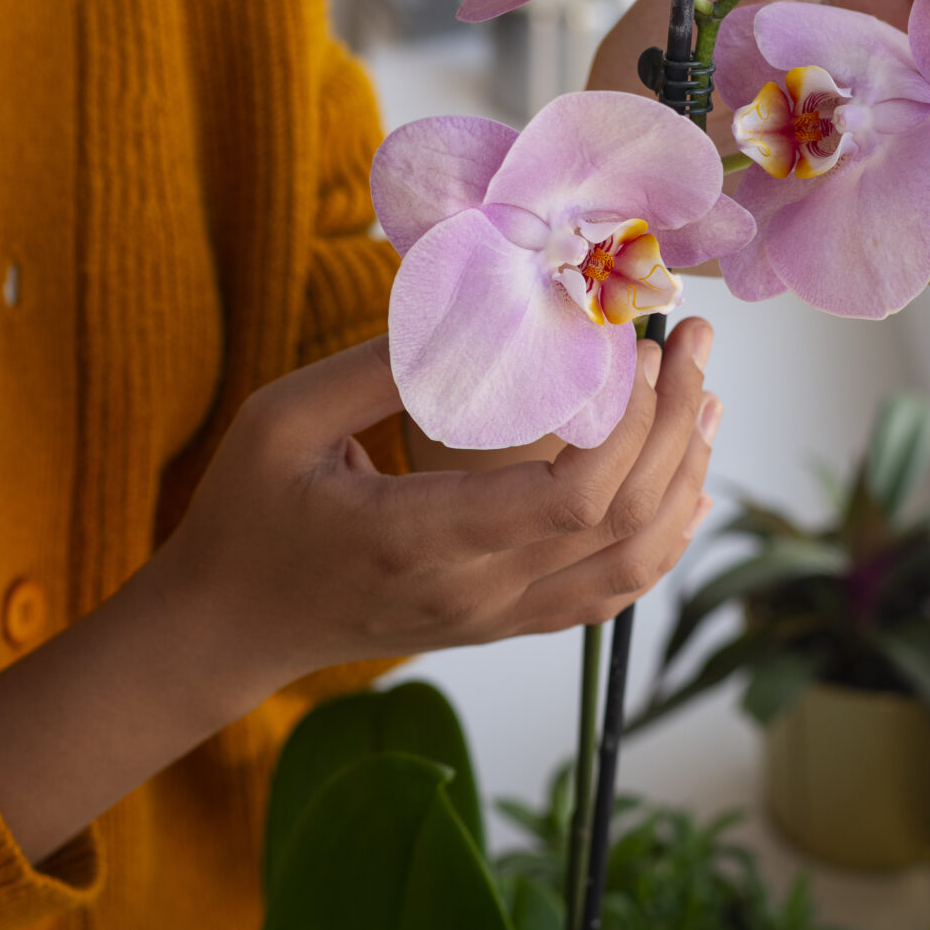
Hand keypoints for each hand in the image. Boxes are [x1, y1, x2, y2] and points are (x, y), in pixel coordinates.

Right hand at [0, 324, 718, 859]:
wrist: (224, 629)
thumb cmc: (245, 518)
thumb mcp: (282, 420)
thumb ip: (374, 367)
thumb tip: (465, 300)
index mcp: (425, 538)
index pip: (572, 498)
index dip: (628, 423)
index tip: (638, 348)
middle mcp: (477, 590)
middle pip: (623, 520)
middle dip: (677, 422)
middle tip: (693, 339)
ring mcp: (495, 616)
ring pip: (633, 564)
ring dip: (684, 477)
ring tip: (705, 398)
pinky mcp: (500, 623)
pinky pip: (608, 593)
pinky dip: (663, 538)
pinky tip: (686, 485)